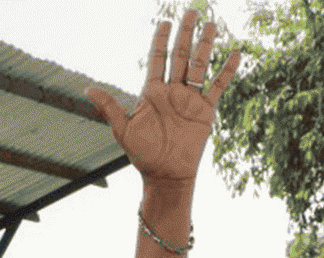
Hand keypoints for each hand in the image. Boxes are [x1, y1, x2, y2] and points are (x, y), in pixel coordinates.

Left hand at [85, 10, 239, 185]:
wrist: (165, 175)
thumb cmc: (142, 155)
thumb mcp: (123, 130)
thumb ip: (109, 107)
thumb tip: (88, 89)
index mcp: (152, 92)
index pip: (157, 59)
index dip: (160, 40)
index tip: (164, 22)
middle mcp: (172, 91)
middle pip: (181, 56)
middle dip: (185, 34)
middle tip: (191, 12)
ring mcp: (190, 99)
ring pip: (200, 66)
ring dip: (206, 45)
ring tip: (212, 24)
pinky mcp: (205, 111)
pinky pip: (218, 87)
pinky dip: (227, 71)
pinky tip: (235, 54)